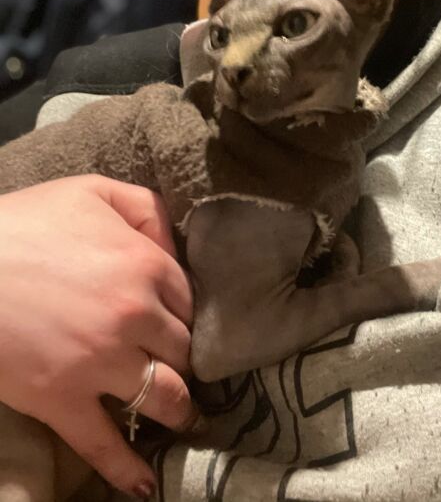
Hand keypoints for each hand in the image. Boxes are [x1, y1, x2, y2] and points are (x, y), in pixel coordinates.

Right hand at [0, 175, 195, 496]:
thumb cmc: (26, 221)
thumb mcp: (93, 191)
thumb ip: (147, 210)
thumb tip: (175, 246)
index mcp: (146, 265)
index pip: (192, 300)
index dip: (187, 313)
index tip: (181, 323)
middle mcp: (136, 316)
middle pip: (183, 349)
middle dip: (184, 358)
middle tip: (183, 367)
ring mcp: (101, 363)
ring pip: (163, 396)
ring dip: (179, 410)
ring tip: (185, 419)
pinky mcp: (62, 400)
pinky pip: (104, 443)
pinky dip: (127, 469)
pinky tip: (144, 485)